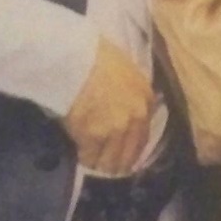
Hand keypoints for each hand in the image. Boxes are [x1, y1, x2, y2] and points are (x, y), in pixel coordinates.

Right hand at [62, 38, 154, 175]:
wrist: (75, 57)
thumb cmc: (96, 56)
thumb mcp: (125, 72)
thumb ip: (129, 96)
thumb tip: (122, 115)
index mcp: (146, 100)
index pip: (143, 139)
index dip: (130, 152)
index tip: (121, 158)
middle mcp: (135, 118)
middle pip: (127, 156)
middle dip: (115, 162)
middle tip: (102, 163)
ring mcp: (115, 129)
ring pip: (108, 162)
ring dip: (98, 162)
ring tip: (88, 158)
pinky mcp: (93, 137)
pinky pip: (88, 157)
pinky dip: (82, 156)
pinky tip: (76, 150)